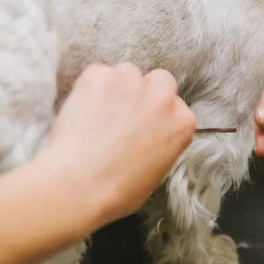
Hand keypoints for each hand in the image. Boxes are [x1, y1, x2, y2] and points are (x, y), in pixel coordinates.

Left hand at [48, 62, 195, 225]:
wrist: (80, 185)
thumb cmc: (116, 191)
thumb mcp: (156, 170)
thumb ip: (160, 142)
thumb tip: (145, 135)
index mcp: (182, 122)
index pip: (173, 103)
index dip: (154, 112)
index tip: (140, 123)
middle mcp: (162, 97)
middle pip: (158, 79)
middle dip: (142, 91)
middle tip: (121, 112)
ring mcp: (131, 83)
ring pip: (125, 72)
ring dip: (115, 87)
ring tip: (96, 114)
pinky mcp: (100, 76)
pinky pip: (96, 73)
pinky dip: (87, 88)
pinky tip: (80, 112)